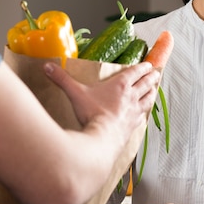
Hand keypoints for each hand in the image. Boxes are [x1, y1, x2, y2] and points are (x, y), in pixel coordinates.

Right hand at [44, 61, 159, 133]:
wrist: (102, 139)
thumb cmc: (92, 114)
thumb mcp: (75, 93)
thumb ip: (62, 79)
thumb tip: (48, 67)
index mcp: (120, 86)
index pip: (135, 72)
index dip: (142, 67)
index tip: (148, 64)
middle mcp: (130, 97)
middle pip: (145, 84)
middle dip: (151, 77)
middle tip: (156, 73)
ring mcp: (134, 113)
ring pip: (148, 99)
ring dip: (152, 92)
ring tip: (154, 89)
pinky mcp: (133, 126)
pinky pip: (143, 116)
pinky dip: (145, 112)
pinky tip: (144, 114)